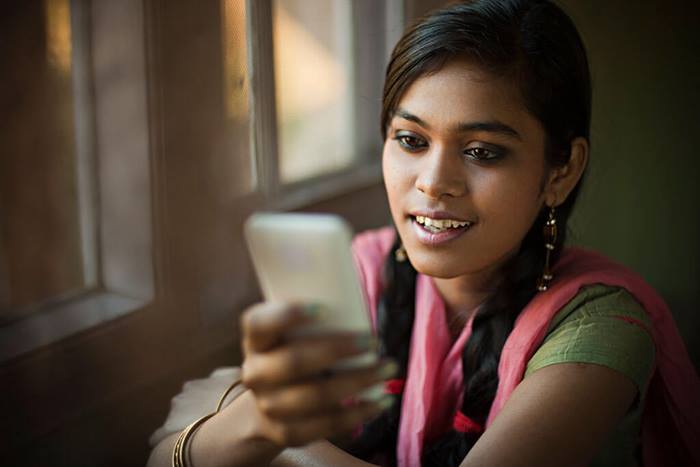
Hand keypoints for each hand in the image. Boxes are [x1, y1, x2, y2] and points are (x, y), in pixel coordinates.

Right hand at [240, 302, 396, 447]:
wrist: (266, 405)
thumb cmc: (293, 352)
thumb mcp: (291, 332)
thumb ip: (319, 316)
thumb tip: (378, 288)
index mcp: (256, 340)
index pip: (259, 323)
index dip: (288, 315)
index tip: (324, 308)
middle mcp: (255, 373)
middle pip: (294, 362)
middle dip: (339, 349)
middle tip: (374, 339)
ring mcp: (269, 405)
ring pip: (315, 396)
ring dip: (358, 381)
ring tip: (387, 368)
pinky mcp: (286, 431)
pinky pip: (325, 425)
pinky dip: (358, 413)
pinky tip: (381, 402)